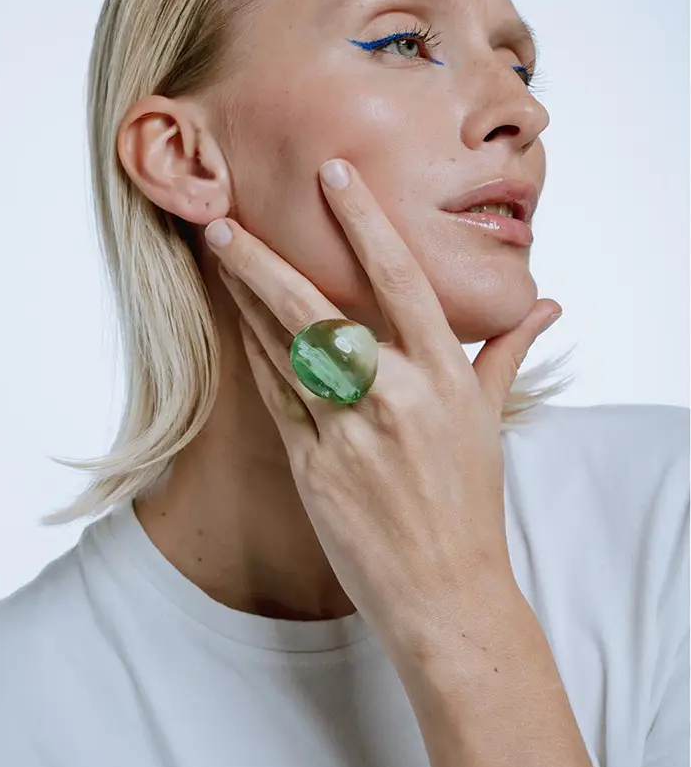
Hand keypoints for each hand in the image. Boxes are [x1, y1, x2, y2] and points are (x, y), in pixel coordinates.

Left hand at [204, 158, 560, 655]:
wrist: (446, 591)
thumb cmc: (469, 498)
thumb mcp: (489, 419)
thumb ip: (507, 353)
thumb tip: (546, 307)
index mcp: (444, 375)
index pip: (400, 280)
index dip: (365, 222)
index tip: (336, 176)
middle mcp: (395, 395)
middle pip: (318, 310)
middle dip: (266, 260)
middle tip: (226, 219)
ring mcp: (349, 432)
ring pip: (284, 349)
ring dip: (247, 299)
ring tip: (219, 257)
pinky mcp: (313, 468)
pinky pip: (276, 397)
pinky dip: (255, 355)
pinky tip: (237, 322)